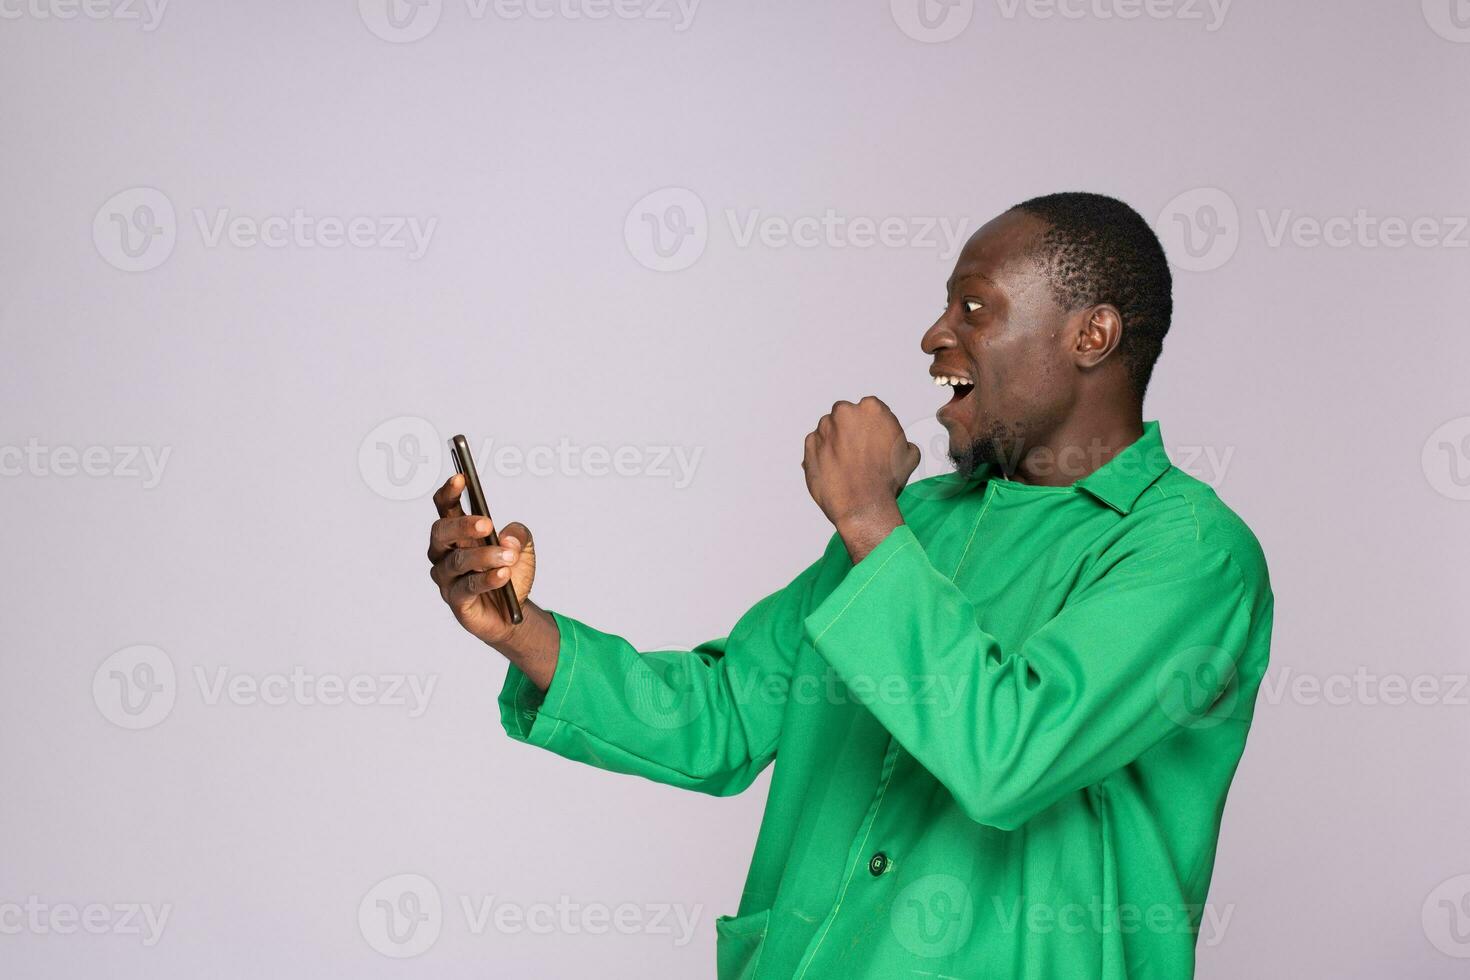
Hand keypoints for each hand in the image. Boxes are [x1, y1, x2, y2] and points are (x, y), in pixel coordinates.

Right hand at [427, 474, 536, 646]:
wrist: (513, 611)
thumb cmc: (510, 573)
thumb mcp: (523, 547)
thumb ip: (520, 534)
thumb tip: (508, 537)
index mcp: (457, 534)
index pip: (445, 508)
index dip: (449, 493)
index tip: (461, 479)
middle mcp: (445, 554)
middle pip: (441, 532)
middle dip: (462, 525)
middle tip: (486, 524)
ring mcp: (447, 579)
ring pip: (457, 562)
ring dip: (484, 557)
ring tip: (508, 556)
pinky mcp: (457, 602)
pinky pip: (467, 589)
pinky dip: (487, 580)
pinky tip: (503, 575)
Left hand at [802, 396, 917, 558]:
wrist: (862, 506)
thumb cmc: (886, 481)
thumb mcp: (909, 456)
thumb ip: (901, 441)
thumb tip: (902, 445)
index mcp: (871, 408)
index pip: (871, 410)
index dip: (873, 428)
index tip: (873, 442)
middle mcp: (845, 412)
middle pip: (847, 416)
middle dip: (851, 431)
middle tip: (860, 454)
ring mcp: (824, 428)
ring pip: (830, 430)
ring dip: (836, 442)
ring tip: (847, 466)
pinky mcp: (809, 444)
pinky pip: (816, 445)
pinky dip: (822, 455)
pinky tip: (835, 471)